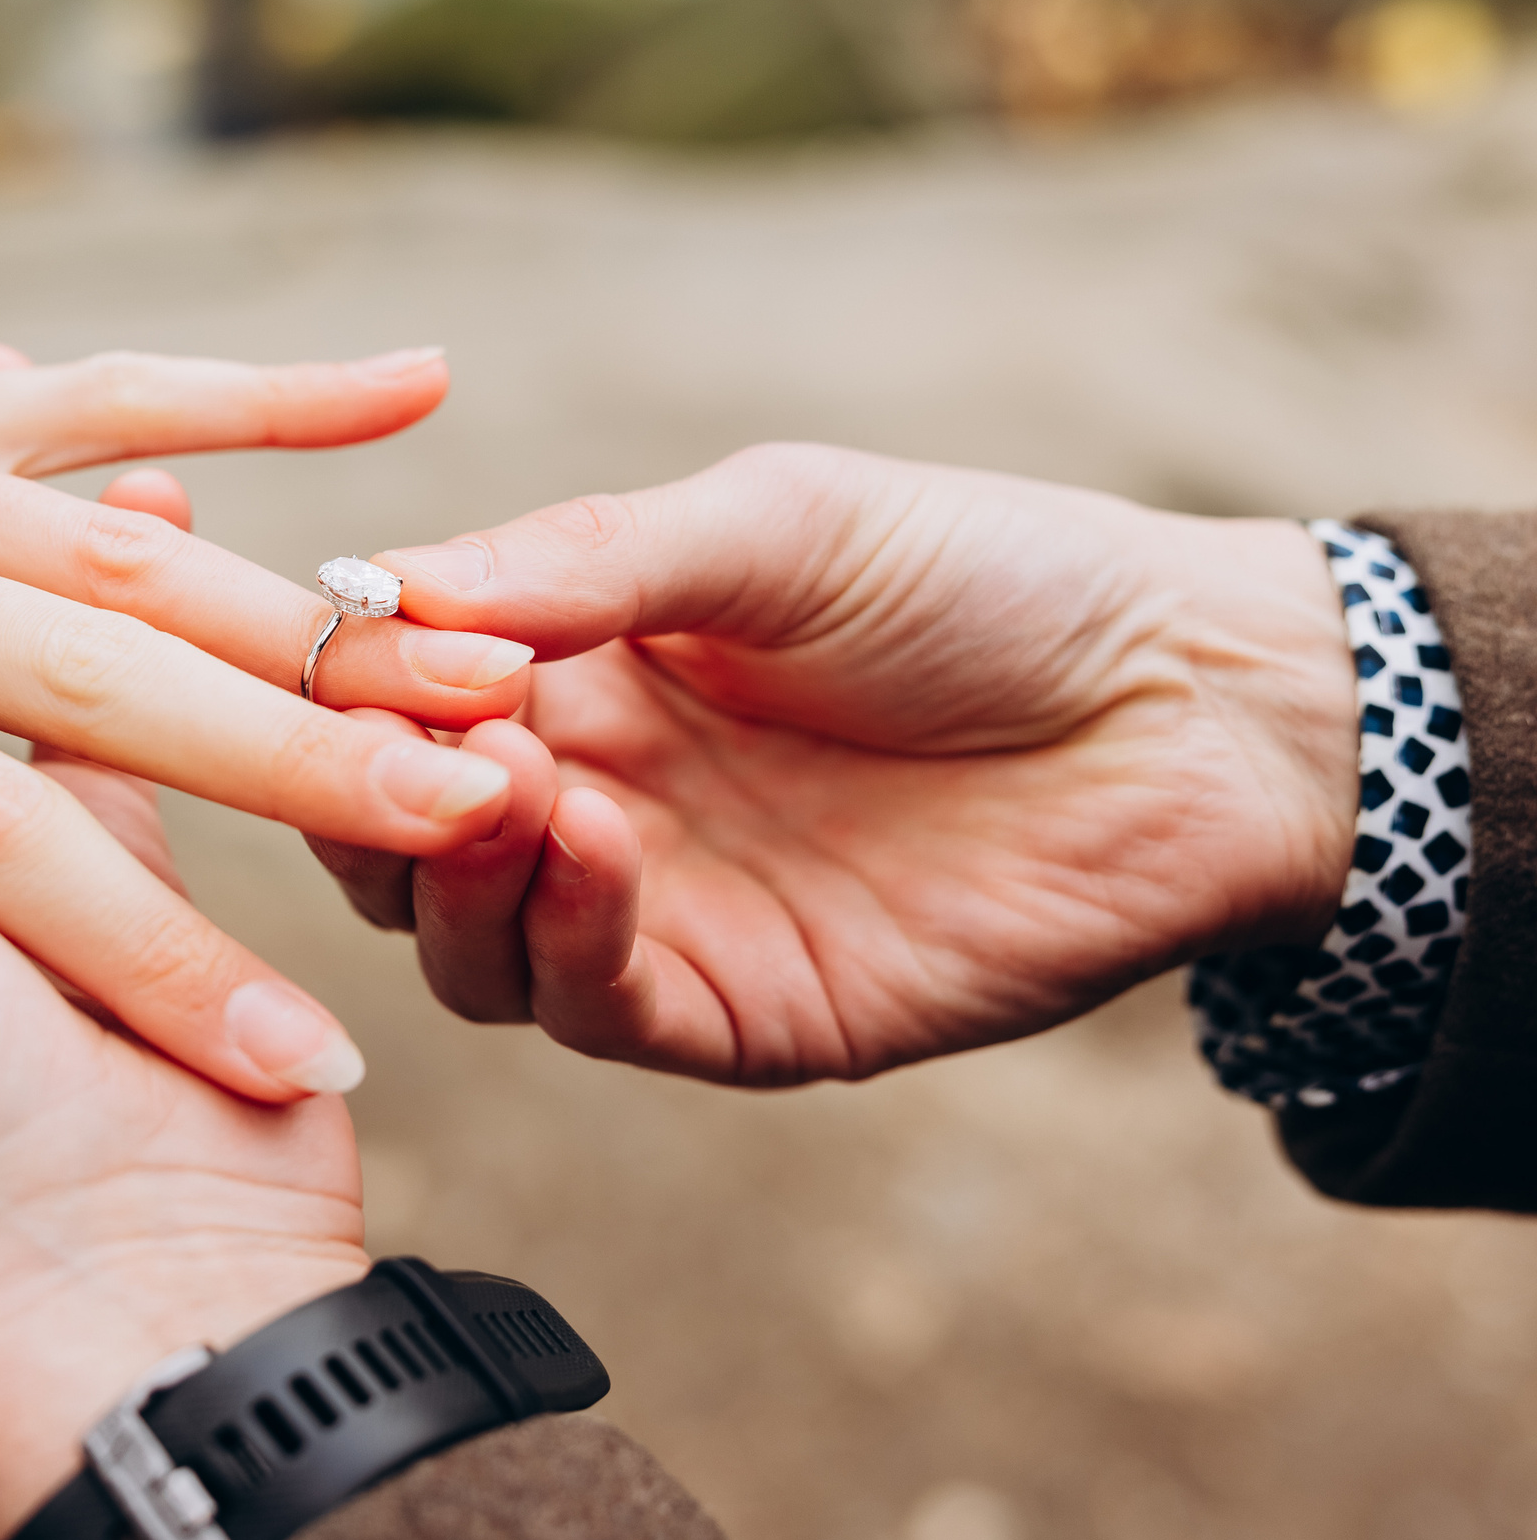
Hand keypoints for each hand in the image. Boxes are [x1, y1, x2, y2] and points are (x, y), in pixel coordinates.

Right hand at [314, 444, 1357, 1082]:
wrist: (1184, 708)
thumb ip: (591, 560)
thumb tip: (394, 585)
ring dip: (452, 869)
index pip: (392, 693)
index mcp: (575, 666)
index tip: (370, 646)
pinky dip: (563, 934)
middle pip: (392, 834)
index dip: (356, 677)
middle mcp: (587, 795)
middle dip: (373, 790)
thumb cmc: (985, 580)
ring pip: (464, 944)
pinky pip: (596, 1007)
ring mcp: (653, 915)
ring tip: (503, 783)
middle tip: (419, 737)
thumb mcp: (776, 525)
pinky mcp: (733, 1015)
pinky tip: (590, 842)